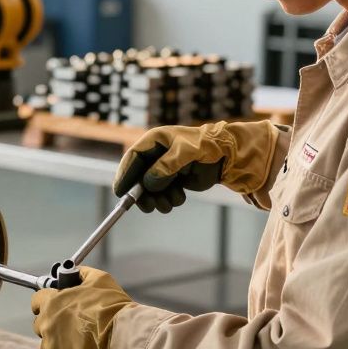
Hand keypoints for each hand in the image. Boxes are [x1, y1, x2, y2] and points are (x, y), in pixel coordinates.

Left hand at [31, 267, 134, 348]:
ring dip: (59, 344)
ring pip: (47, 346)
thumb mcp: (100, 280)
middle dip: (53, 324)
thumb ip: (83, 274)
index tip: (55, 305)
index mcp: (52, 303)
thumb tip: (76, 271)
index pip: (37, 300)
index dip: (47, 302)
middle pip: (40, 324)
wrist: (123, 339)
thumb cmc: (112, 308)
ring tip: (79, 344)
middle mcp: (46, 325)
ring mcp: (51, 347)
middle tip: (71, 326)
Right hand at [113, 120, 279, 212]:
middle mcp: (155, 155)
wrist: (227, 156)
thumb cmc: (205, 147)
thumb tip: (148, 183)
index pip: (133, 158)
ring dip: (157, 199)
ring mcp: (163, 169)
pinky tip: (179, 196)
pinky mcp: (172, 180)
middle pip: (138, 177)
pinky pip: (162, 194)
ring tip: (169, 203)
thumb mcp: (184, 153)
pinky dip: (169, 199)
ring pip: (150, 189)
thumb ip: (165, 167)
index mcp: (154, 141)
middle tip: (146, 207)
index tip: (120, 192)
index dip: (125, 175)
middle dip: (142, 194)